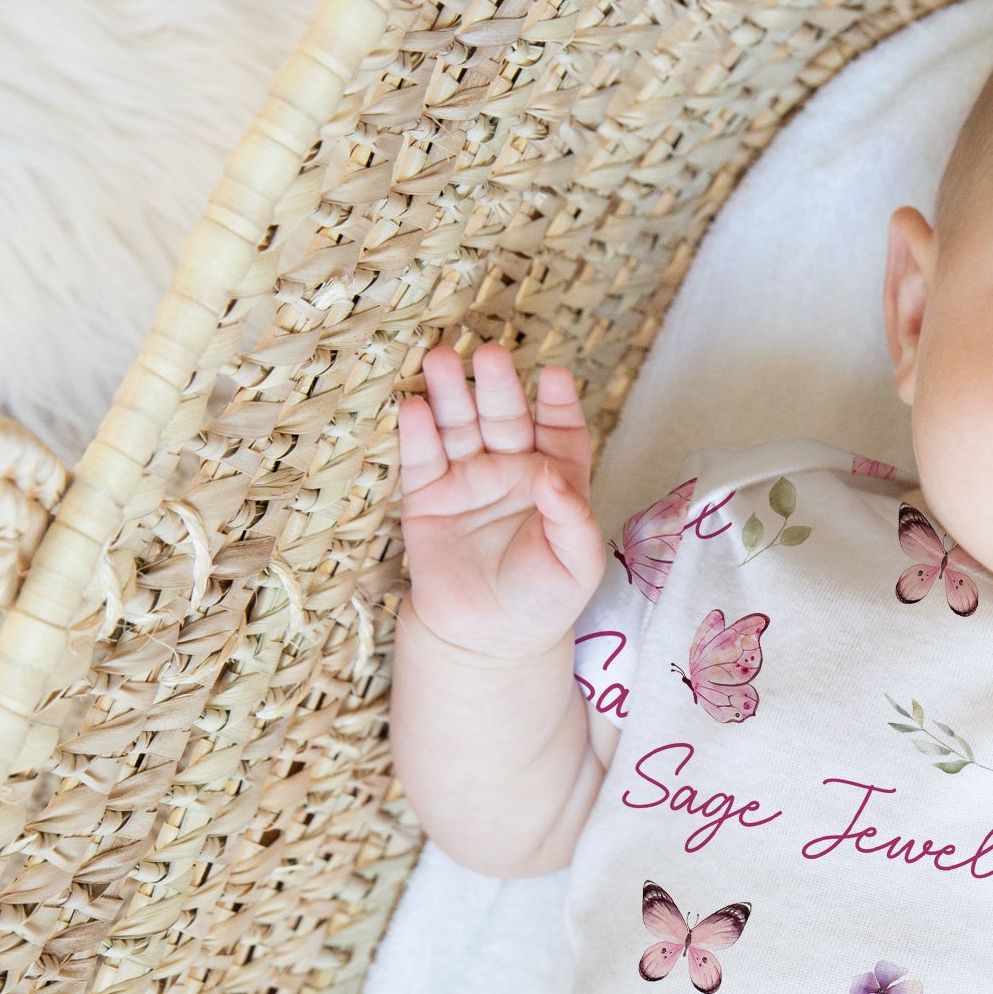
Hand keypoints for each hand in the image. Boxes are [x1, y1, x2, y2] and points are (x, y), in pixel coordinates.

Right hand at [398, 343, 607, 661]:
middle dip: (497, 386)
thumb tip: (548, 472)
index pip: (560, 431)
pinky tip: (415, 408)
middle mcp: (512, 470)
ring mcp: (469, 479)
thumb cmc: (545, 600)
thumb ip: (573, 518)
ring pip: (460, 427)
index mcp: (557, 480)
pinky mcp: (428, 496)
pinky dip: (417, 433)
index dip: (557, 405)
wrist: (491, 639)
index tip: (554, 378)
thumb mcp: (577, 565)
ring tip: (441, 360)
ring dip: (451, 394)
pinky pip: (422, 458)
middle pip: (505, 418)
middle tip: (490, 354)